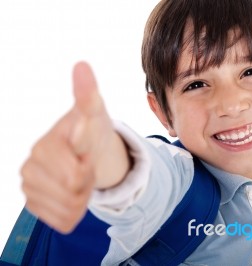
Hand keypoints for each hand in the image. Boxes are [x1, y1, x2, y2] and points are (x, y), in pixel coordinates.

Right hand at [21, 62, 130, 233]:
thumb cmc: (91, 131)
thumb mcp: (95, 114)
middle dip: (88, 182)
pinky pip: (62, 221)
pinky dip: (74, 211)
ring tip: (79, 177)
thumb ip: (88, 96)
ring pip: (69, 210)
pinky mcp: (34, 204)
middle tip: (86, 166)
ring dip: (83, 197)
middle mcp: (30, 167)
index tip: (84, 154)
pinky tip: (71, 192)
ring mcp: (29, 187)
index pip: (76, 176)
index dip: (89, 168)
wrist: (86, 151)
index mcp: (45, 146)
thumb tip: (82, 65)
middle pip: (74, 195)